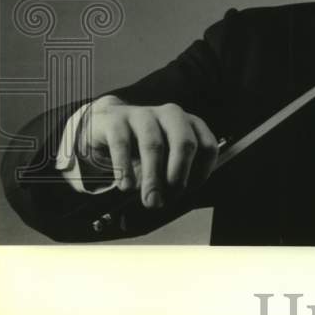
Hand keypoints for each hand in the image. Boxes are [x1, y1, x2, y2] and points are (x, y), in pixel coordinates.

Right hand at [75, 95, 219, 208]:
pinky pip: (122, 144)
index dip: (201, 172)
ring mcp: (143, 115)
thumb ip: (175, 173)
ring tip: (150, 199)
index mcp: (189, 124)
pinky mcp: (116, 121)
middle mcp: (171, 115)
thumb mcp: (165, 158)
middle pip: (185, 143)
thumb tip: (175, 197)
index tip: (187, 191)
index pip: (207, 146)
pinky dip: (125, 168)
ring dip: (153, 177)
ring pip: (153, 145)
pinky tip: (126, 186)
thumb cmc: (142, 146)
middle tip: (169, 198)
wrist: (106, 125)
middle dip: (179, 174)